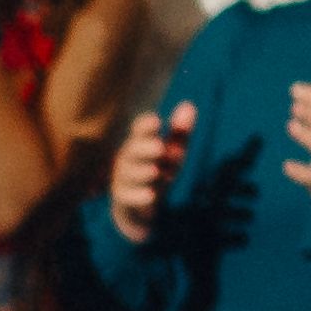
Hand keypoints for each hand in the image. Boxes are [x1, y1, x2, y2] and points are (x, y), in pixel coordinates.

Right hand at [107, 98, 196, 241]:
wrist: (139, 205)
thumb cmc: (158, 171)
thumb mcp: (172, 153)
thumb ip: (179, 132)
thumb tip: (189, 105)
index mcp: (139, 142)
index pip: (140, 130)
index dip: (146, 126)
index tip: (157, 122)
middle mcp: (128, 158)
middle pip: (133, 151)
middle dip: (145, 149)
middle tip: (160, 147)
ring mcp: (122, 178)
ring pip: (129, 173)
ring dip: (142, 172)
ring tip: (156, 171)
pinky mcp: (121, 197)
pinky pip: (126, 196)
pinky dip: (138, 196)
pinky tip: (151, 196)